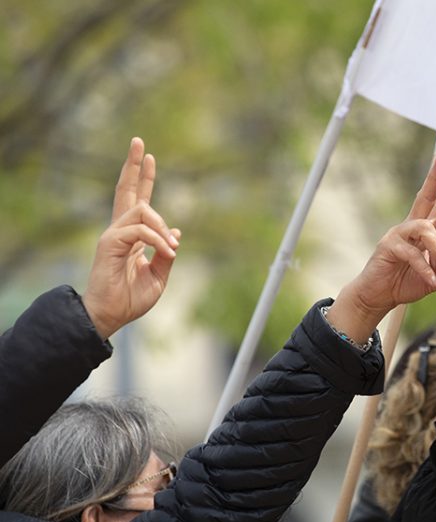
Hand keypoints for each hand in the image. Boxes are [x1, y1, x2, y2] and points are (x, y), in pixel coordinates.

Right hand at [82, 138, 179, 338]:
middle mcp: (120, 230)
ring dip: (163, 227)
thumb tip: (177, 232)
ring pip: (143, 210)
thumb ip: (166, 253)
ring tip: (170, 249)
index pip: (137, 201)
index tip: (149, 157)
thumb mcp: (160, 275)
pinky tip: (167, 252)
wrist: (111, 315)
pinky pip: (140, 231)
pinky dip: (158, 239)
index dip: (143, 179)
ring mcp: (113, 235)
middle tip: (139, 142)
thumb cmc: (131, 298)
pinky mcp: (109, 243)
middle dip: (134, 166)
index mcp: (132, 236)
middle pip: (126, 191)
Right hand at [327, 155, 435, 342]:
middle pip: (425, 197)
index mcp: (424, 233)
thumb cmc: (403, 285)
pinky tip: (430, 281)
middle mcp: (412, 228)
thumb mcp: (432, 282)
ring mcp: (398, 234)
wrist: (378, 298)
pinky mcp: (388, 246)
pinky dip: (425, 269)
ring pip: (425, 228)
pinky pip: (413, 253)